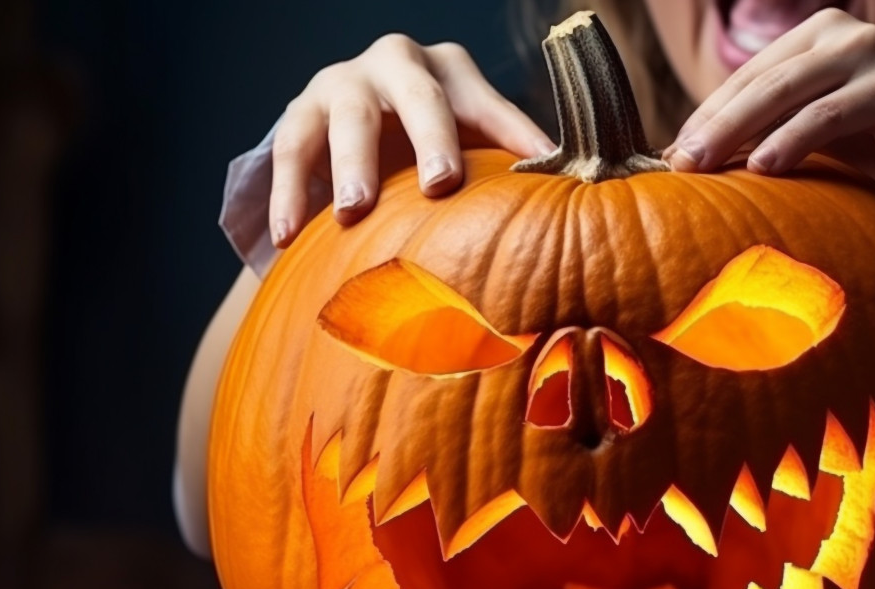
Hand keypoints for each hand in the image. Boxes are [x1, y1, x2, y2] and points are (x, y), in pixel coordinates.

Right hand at [269, 35, 554, 246]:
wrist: (359, 135)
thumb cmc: (436, 148)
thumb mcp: (475, 145)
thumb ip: (516, 162)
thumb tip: (586, 196)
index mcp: (453, 72)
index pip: (486, 101)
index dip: (506, 130)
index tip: (529, 168)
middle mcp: (398, 64)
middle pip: (417, 96)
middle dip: (429, 137)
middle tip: (440, 184)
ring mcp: (342, 84)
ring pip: (345, 118)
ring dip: (350, 165)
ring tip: (353, 213)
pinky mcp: (298, 114)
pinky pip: (289, 151)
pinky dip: (288, 195)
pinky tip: (289, 237)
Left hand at [663, 9, 874, 184]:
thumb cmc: (858, 140)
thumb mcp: (798, 127)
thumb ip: (753, 130)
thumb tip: (677, 156)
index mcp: (812, 34)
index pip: (748, 75)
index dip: (707, 114)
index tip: (672, 152)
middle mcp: (841, 33)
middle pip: (764, 82)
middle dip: (716, 124)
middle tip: (680, 162)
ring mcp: (871, 53)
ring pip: (790, 93)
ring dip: (743, 132)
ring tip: (708, 166)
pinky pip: (830, 114)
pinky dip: (793, 140)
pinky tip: (764, 166)